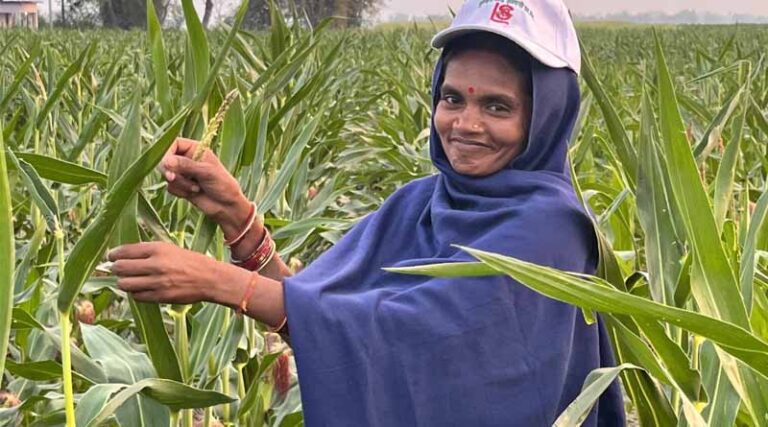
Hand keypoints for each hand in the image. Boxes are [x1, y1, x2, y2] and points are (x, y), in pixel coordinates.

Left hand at [108, 242, 250, 304]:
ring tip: (129, 280)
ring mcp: (157, 282)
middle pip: (120, 268)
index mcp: (157, 248)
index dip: (113, 255)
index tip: (111, 257)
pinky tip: (142, 288)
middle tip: (118, 270)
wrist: (210, 278)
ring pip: (125, 284)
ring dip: (124, 283)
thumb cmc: (190, 261)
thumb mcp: (170, 249)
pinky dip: (136, 293)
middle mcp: (155, 264)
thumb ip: (148, 251)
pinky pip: (137, 296)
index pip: (124, 251)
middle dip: (116, 269)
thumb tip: (122, 256)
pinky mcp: (160, 296)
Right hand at [160, 138, 253, 236]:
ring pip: (167, 175)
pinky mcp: (181, 186)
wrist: (227, 206)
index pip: (173, 143)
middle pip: (166, 159)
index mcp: (195, 149)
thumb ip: (186, 165)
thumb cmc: (222, 184)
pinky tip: (194, 193)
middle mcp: (187, 159)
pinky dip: (180, 191)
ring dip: (180, 183)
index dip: (166, 152)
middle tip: (172, 177)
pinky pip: (170, 187)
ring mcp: (183, 173)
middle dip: (169, 171)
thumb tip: (166, 161)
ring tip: (196, 188)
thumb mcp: (206, 172)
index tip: (166, 163)